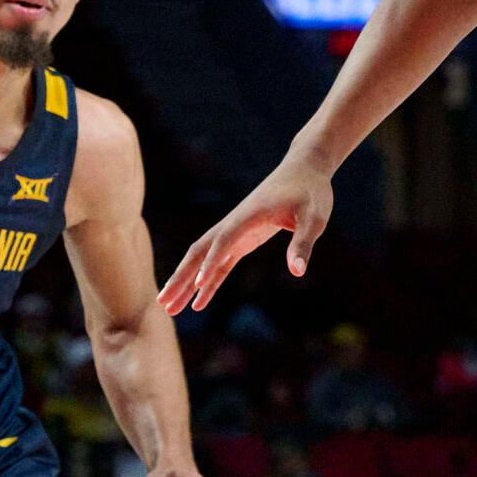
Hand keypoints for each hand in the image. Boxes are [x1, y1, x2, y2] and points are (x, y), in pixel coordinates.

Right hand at [157, 157, 335, 314]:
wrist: (304, 169)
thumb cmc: (311, 191)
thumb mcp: (314, 217)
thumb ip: (303, 243)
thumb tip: (297, 271)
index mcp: (249, 215)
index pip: (225, 239)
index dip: (211, 261)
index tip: (198, 284)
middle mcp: (235, 223)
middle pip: (200, 252)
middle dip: (181, 277)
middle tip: (163, 302)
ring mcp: (235, 232)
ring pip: (203, 259)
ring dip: (186, 283)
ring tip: (169, 308)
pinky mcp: (242, 240)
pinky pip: (219, 264)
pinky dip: (208, 282)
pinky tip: (198, 303)